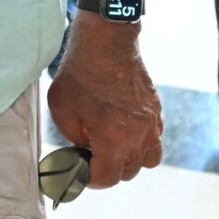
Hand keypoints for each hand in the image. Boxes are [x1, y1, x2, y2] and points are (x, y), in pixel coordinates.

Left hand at [46, 25, 162, 188]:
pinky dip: (142, 143)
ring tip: (111, 147)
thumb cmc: (82, 70)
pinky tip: (123, 130)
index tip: (81, 172)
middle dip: (109, 169)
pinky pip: (155, 139)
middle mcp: (138, 133)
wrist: (106, 38)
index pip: (108, 178)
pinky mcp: (156, 109)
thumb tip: (83, 150)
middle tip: (91, 156)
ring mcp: (151, 121)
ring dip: (130, 160)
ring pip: (148, 160)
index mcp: (114, 137)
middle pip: (129, 172)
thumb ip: (73, 138)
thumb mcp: (62, 109)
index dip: (90, 179)